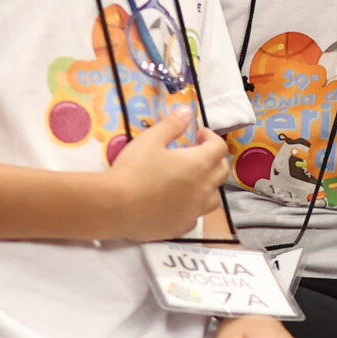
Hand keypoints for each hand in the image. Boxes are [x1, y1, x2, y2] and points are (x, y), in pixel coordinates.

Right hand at [101, 104, 230, 239]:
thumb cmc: (133, 169)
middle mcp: (204, 188)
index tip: (197, 134)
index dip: (211, 137)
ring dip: (208, 185)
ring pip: (214, 196)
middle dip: (213, 159)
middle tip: (196, 153)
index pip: (219, 147)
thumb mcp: (150, 140)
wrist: (115, 207)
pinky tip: (179, 203)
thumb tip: (187, 111)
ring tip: (192, 180)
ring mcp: (195, 210)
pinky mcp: (183, 226)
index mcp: (199, 164)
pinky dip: (193, 206)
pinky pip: (196, 215)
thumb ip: (171, 125)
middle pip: (221, 171)